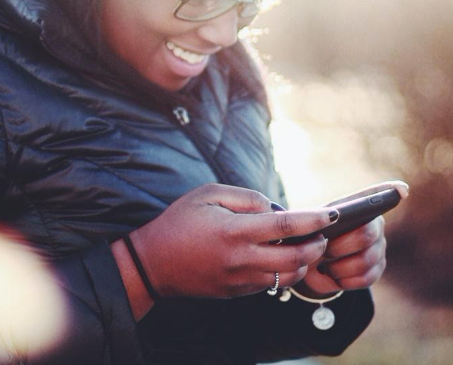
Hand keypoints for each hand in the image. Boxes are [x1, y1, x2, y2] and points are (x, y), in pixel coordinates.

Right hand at [128, 184, 337, 299]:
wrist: (154, 262)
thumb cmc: (180, 221)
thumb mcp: (207, 194)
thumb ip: (245, 197)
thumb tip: (275, 209)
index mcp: (234, 231)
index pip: (286, 225)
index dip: (314, 219)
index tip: (332, 214)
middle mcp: (241, 259)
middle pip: (297, 257)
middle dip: (317, 245)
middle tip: (321, 232)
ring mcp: (241, 280)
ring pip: (289, 276)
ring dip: (304, 261)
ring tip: (304, 244)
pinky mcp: (238, 292)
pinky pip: (272, 283)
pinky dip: (284, 270)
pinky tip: (280, 256)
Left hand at [296, 180, 407, 295]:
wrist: (308, 265)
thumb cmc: (308, 238)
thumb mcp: (308, 226)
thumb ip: (320, 219)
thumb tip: (332, 217)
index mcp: (355, 207)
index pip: (375, 195)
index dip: (390, 191)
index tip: (401, 190)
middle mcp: (373, 224)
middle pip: (366, 234)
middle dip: (341, 245)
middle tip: (324, 249)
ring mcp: (379, 247)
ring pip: (366, 260)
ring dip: (340, 266)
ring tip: (326, 265)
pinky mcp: (377, 269)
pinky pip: (365, 278)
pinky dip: (345, 279)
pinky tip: (335, 275)